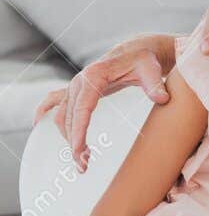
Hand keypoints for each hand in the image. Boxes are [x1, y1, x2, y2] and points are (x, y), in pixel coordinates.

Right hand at [34, 42, 170, 171]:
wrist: (137, 50)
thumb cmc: (144, 61)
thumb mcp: (151, 70)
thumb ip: (155, 85)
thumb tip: (162, 99)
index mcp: (95, 76)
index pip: (82, 108)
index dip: (79, 131)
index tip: (79, 150)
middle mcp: (79, 81)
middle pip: (70, 117)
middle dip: (73, 142)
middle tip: (84, 165)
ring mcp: (75, 85)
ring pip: (62, 116)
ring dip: (67, 137)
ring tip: (80, 159)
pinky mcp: (75, 90)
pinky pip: (54, 102)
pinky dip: (45, 114)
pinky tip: (39, 127)